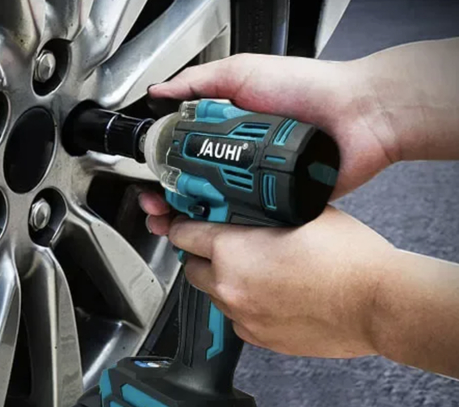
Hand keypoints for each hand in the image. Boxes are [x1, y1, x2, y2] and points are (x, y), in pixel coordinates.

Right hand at [149, 39, 458, 198]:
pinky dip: (230, 229)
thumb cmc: (309, 87)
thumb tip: (160, 90)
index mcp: (228, 131)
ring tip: (176, 222)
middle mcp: (240, 159)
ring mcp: (259, 184)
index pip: (184, 154)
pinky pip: (250, 221)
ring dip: (192, 219)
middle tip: (156, 209)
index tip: (149, 181)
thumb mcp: (244, 72)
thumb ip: (200, 81)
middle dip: (170, 201)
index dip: (163, 169)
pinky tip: (212, 230)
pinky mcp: (280, 204)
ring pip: (217, 209)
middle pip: (195, 186)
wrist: (361, 115)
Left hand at [166, 206, 395, 357]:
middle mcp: (229, 286)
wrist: (378, 304)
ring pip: (213, 295)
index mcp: (232, 251)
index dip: (184, 225)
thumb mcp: (301, 212)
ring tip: (252, 270)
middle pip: (191, 268)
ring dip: (222, 281)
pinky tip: (267, 294)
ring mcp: (243, 316)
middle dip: (200, 255)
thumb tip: (251, 207)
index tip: (186, 224)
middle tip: (220, 246)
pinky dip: (242, 305)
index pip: (184, 234)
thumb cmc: (348, 258)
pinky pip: (236, 318)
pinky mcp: (259, 338)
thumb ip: (264, 210)